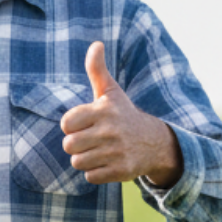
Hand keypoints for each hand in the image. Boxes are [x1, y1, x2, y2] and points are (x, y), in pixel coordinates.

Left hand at [59, 41, 182, 185]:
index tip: (84, 124)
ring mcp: (117, 152)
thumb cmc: (123, 115)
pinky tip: (107, 162)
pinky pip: (91, 177)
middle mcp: (111, 131)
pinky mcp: (121, 171)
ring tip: (99, 151)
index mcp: (104, 110)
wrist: (154, 142)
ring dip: (85, 159)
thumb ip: (97, 69)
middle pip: (69, 146)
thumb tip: (96, 44)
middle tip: (90, 140)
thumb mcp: (111, 91)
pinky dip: (96, 172)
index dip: (72, 126)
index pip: (66, 123)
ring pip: (78, 162)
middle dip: (76, 145)